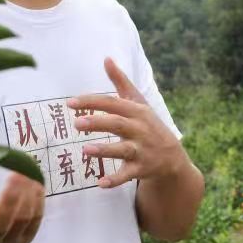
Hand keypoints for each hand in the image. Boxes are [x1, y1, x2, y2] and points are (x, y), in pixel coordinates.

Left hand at [69, 58, 189, 189]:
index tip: (70, 103)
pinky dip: (115, 179)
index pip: (113, 103)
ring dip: (105, 150)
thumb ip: (120, 82)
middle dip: (98, 123)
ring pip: (123, 149)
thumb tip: (106, 58)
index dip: (92, 102)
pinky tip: (100, 183)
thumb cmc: (149, 125)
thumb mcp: (138, 103)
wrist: (172, 157)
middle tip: (76, 124)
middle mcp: (140, 130)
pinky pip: (127, 175)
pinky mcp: (142, 169)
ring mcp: (142, 150)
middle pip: (118, 124)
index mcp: (137, 112)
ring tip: (85, 150)